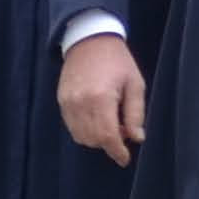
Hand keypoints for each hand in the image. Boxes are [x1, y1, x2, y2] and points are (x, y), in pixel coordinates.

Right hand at [60, 36, 147, 161]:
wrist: (90, 40)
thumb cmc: (118, 61)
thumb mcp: (135, 84)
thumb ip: (135, 113)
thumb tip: (137, 138)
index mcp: (102, 97)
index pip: (108, 136)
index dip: (117, 152)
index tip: (124, 159)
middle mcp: (81, 102)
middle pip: (93, 139)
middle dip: (109, 143)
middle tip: (122, 131)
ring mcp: (68, 102)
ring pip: (81, 136)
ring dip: (96, 138)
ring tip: (109, 122)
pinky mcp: (61, 100)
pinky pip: (71, 127)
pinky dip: (84, 130)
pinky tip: (96, 118)